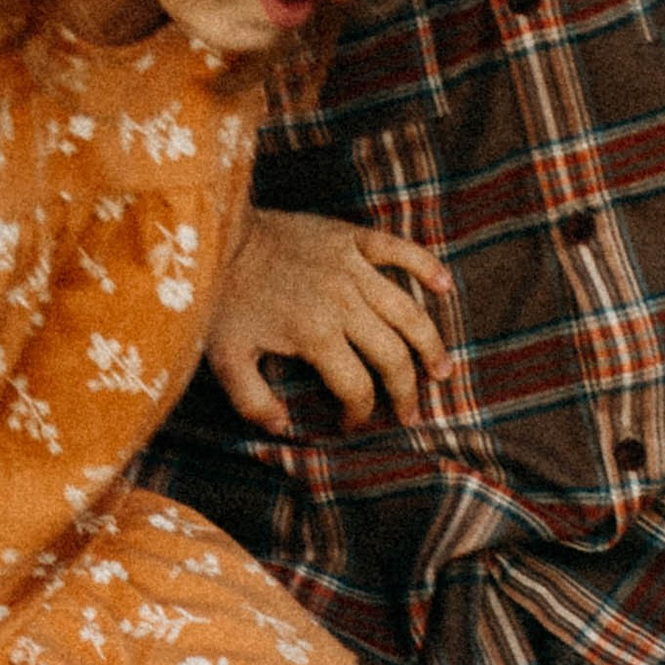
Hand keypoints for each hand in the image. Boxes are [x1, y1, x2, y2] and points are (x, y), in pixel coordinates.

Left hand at [206, 208, 455, 434]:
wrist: (218, 237)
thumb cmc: (221, 300)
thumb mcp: (226, 360)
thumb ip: (253, 402)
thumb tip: (285, 427)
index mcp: (315, 334)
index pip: (357, 387)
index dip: (359, 414)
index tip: (351, 425)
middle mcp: (343, 302)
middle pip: (392, 356)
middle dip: (405, 391)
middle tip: (409, 414)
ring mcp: (353, 266)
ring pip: (408, 311)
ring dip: (430, 344)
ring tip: (442, 369)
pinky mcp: (353, 238)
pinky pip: (401, 250)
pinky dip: (427, 267)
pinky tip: (445, 287)